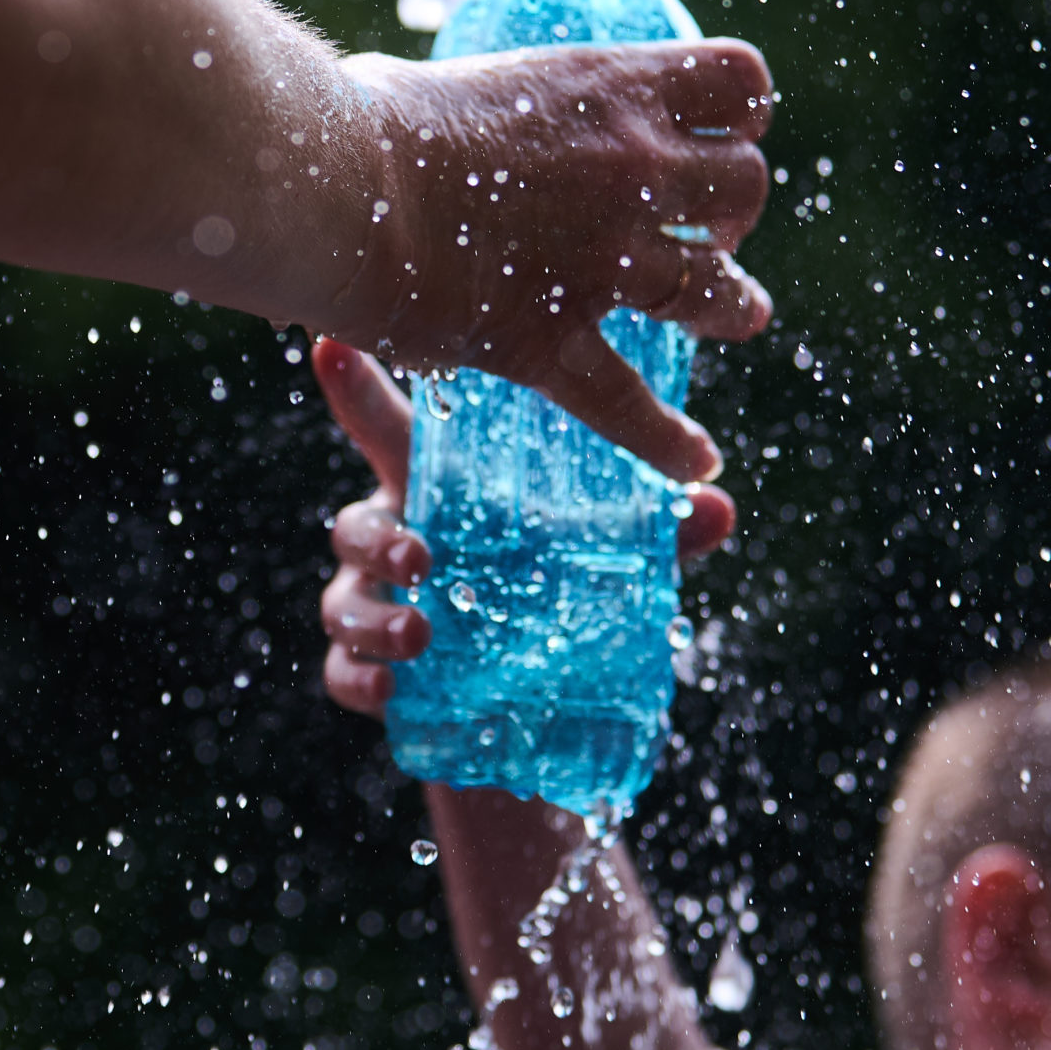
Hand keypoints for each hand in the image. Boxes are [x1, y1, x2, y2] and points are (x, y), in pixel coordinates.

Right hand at [311, 338, 736, 718]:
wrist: (531, 707)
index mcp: (441, 494)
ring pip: (344, 601)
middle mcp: (396, 541)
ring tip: (423, 635)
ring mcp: (375, 607)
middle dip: (380, 538)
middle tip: (423, 556)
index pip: (390, 431)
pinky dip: (360, 679)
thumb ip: (657, 536)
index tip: (333, 341)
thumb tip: (717, 506)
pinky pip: (341, 672)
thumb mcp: (607, 561)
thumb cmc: (555, 595)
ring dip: (376, 618)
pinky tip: (392, 690)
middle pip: (355, 524)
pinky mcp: (372, 674)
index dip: (356, 386)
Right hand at [331, 41, 773, 484]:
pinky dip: (668, 440)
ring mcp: (604, 261)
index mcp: (611, 89)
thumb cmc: (363, 117)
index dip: (740, 110)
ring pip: (722, 295)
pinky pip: (632, 404)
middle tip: (702, 227)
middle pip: (746, 188)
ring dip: (732, 307)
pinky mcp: (552, 338)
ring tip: (731, 316)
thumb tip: (430, 107)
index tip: (712, 131)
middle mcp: (631, 170)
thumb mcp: (446, 77)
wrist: (329, 186)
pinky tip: (695, 459)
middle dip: (733, 210)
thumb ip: (478, 101)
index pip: (739, 82)